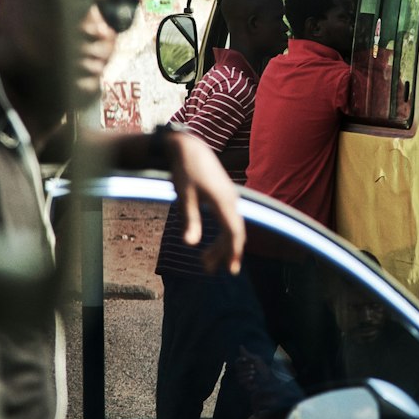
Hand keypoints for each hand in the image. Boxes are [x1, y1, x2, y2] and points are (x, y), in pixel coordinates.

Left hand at [165, 132, 244, 274]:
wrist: (189, 147)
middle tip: (210, 271)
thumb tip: (190, 244)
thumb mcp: (184, 196)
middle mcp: (231, 199)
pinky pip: (228, 220)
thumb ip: (190, 220)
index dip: (234, 251)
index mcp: (223, 200)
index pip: (234, 231)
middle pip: (234, 232)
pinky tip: (209, 246)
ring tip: (204, 263)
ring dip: (220, 246)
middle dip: (225, 253)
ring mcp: (230, 197)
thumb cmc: (185, 171)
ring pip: (231, 227)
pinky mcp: (225, 196)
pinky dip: (221, 235)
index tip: (231, 269)